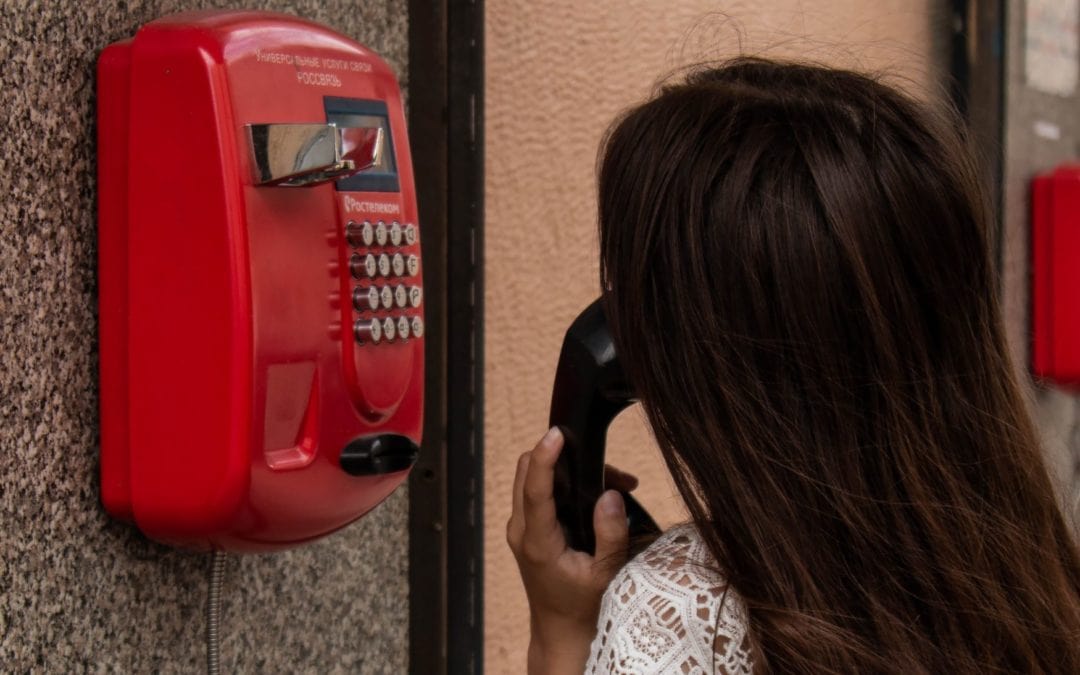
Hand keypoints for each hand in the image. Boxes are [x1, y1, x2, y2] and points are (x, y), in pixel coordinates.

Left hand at [506, 427, 632, 674]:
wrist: (561, 630)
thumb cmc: (584, 606)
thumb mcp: (606, 574)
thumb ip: (610, 533)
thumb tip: (611, 494)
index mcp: (538, 542)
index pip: (534, 489)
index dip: (544, 457)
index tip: (557, 434)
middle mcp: (521, 531)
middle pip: (526, 472)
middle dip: (562, 457)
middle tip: (606, 466)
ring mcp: (520, 529)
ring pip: (531, 478)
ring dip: (565, 469)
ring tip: (614, 481)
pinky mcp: (527, 529)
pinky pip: (537, 492)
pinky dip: (563, 482)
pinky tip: (598, 494)